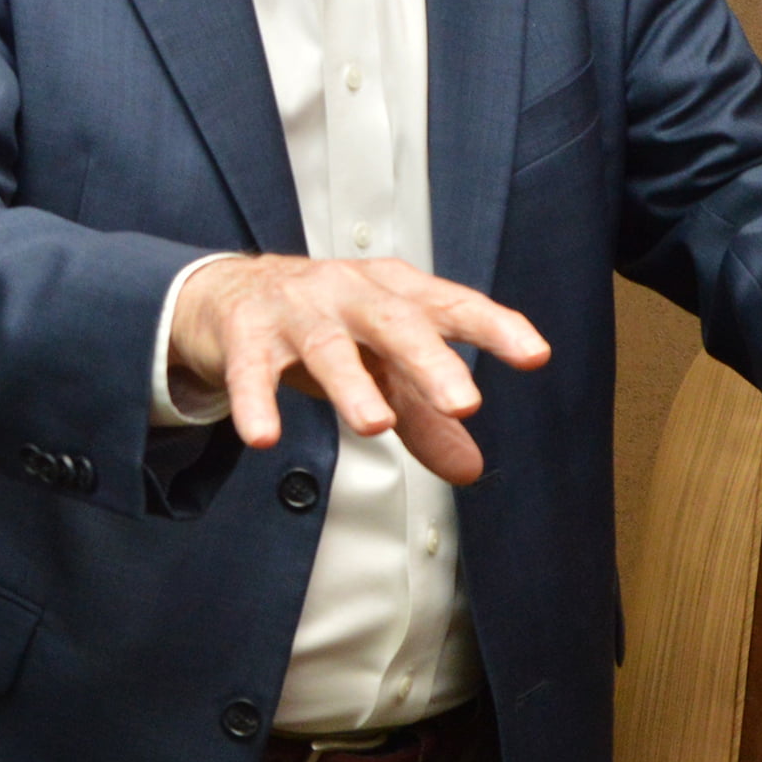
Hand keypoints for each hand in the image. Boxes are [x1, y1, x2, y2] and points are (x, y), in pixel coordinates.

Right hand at [168, 255, 549, 486]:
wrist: (227, 293)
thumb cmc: (320, 324)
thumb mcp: (378, 365)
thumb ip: (424, 416)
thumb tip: (469, 468)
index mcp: (392, 293)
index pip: (450, 306)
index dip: (494, 326)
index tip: (533, 354)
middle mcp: (348, 293)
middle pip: (395, 321)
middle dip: (430, 360)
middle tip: (463, 403)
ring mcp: (295, 310)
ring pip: (328, 346)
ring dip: (352, 384)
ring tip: (376, 424)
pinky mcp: (245, 335)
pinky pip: (252, 370)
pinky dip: (256, 401)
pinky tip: (264, 435)